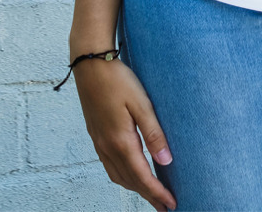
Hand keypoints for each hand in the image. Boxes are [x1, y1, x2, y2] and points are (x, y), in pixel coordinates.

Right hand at [74, 57, 176, 211]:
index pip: (142, 177)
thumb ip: (154, 133)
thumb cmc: (118, 79)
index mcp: (120, 141)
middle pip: (130, 181)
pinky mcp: (96, 135)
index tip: (171, 204)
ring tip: (151, 193)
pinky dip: (123, 176)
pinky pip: (110, 166)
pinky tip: (130, 172)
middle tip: (165, 206)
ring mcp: (99, 142)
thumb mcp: (141, 103)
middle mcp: (107, 147)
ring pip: (118, 176)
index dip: (157, 193)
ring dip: (135, 188)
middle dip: (148, 196)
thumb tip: (166, 161)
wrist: (90, 64)